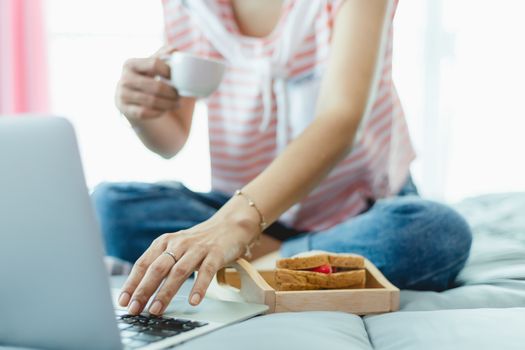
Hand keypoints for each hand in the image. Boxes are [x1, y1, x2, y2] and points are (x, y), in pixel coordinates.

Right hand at [115, 47, 178, 120]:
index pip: (154, 64)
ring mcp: (122, 95)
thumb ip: (164, 57)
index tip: (177, 78)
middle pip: (155, 86)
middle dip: (172, 92)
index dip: (169, 71)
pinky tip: (165, 110)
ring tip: (177, 104)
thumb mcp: (155, 68)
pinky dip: (159, 112)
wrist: (136, 104)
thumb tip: (174, 49)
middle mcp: (124, 78)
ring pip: (152, 100)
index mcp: (131, 64)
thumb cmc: (149, 82)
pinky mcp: (125, 110)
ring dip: (168, 104)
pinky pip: (146, 112)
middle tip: (179, 95)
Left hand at [117, 205, 259, 315]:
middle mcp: (178, 244)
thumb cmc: (198, 243)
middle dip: (144, 290)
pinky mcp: (215, 254)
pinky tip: (193, 301)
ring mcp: (197, 248)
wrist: (228, 227)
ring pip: (178, 271)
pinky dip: (199, 287)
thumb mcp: (175, 249)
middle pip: (157, 268)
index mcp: (164, 242)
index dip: (132, 283)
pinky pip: (206, 272)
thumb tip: (140, 292)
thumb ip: (160, 265)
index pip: (143, 264)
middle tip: (135, 309)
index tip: (123, 301)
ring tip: (157, 310)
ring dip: (166, 292)